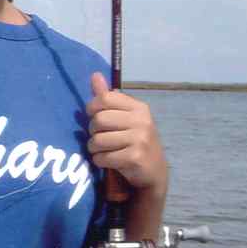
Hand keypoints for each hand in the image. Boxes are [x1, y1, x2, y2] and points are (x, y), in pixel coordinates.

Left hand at [86, 72, 167, 192]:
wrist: (154, 172)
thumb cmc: (135, 142)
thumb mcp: (125, 118)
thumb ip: (108, 98)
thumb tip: (94, 75)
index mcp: (139, 107)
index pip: (105, 98)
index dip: (92, 108)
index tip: (95, 117)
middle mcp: (141, 120)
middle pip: (99, 120)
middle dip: (93, 131)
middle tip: (100, 138)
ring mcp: (139, 139)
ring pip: (98, 140)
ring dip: (95, 149)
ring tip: (103, 151)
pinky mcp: (134, 157)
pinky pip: (102, 157)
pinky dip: (100, 161)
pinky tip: (108, 161)